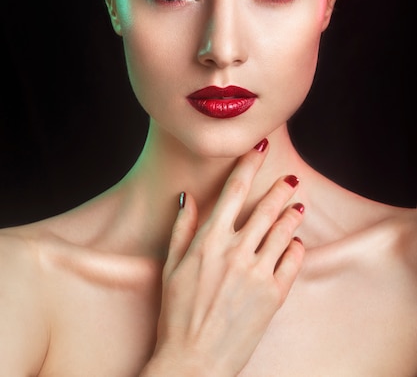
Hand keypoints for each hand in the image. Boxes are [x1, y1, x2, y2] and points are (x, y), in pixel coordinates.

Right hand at [146, 140, 303, 376]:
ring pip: (284, 230)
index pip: (234, 189)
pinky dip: (297, 247)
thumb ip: (182, 228)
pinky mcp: (274, 295)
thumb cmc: (177, 314)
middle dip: (280, 187)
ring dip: (293, 213)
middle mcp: (237, 251)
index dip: (249, 163)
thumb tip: (187, 197)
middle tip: (290, 178)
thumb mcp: (171, 267)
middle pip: (266, 206)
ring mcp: (258, 272)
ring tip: (298, 205)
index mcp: (210, 240)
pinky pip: (293, 261)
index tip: (260, 148)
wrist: (194, 362)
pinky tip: (296, 242)